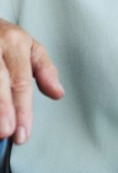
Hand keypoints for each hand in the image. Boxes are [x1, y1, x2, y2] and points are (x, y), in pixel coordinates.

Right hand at [0, 20, 63, 143]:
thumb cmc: (5, 38)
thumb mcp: (29, 46)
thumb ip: (44, 70)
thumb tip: (58, 93)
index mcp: (14, 42)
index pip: (21, 80)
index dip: (23, 108)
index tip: (23, 132)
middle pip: (0, 83)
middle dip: (5, 111)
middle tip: (8, 133)